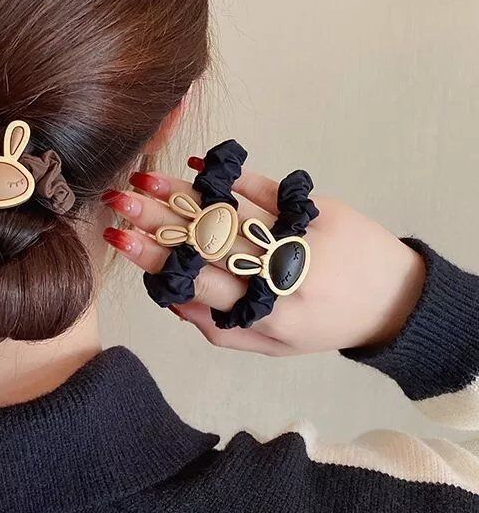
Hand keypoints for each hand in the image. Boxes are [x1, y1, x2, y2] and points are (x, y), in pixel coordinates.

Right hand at [102, 162, 426, 356]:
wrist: (395, 297)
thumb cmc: (324, 324)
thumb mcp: (272, 346)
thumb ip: (218, 329)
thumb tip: (170, 300)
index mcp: (267, 314)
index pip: (199, 282)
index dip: (156, 260)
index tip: (120, 238)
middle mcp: (283, 275)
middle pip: (209, 243)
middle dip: (157, 220)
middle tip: (117, 201)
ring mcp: (300, 237)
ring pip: (231, 212)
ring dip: (183, 193)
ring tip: (144, 180)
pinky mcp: (317, 208)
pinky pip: (266, 189)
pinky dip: (227, 178)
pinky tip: (193, 166)